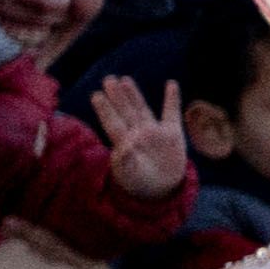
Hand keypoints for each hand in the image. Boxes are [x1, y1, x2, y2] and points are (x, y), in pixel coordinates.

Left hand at [84, 78, 186, 209]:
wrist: (161, 189)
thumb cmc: (139, 183)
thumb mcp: (131, 175)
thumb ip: (127, 162)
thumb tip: (124, 147)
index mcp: (124, 144)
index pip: (112, 123)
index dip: (105, 110)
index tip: (97, 95)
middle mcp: (137, 134)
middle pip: (125, 112)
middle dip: (117, 96)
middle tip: (108, 79)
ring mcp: (154, 132)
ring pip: (143, 109)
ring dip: (134, 94)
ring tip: (125, 79)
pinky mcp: (172, 134)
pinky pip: (172, 113)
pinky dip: (172, 99)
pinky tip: (171, 84)